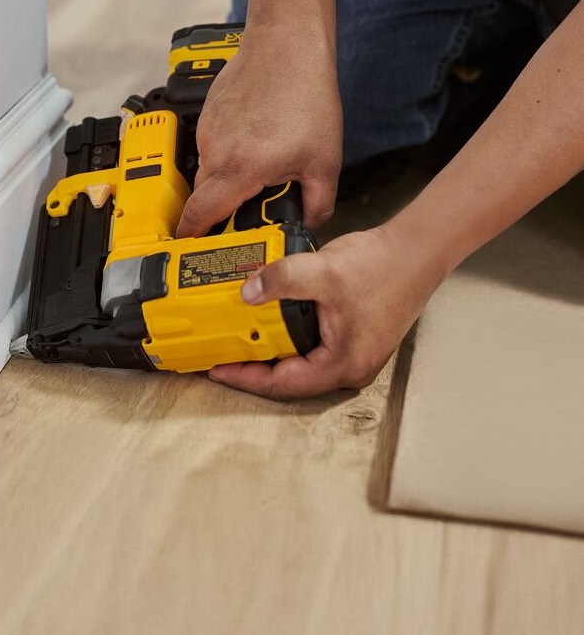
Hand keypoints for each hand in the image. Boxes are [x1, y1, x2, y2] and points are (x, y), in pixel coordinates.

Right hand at [176, 25, 342, 237]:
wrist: (288, 45)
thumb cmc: (306, 97)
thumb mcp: (324, 161)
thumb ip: (318, 203)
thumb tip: (311, 223)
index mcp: (239, 169)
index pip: (200, 214)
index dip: (193, 235)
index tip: (190, 246)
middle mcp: (215, 151)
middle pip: (203, 195)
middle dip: (219, 206)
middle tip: (246, 205)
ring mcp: (208, 130)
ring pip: (209, 168)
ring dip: (228, 174)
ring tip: (262, 159)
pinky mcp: (208, 113)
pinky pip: (211, 144)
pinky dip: (229, 149)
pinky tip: (256, 137)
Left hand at [208, 226, 445, 399]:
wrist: (417, 250)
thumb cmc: (385, 267)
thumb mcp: (324, 271)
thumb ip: (282, 280)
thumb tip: (247, 292)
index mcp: (342, 365)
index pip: (282, 384)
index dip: (245, 377)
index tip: (216, 369)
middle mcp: (348, 367)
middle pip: (289, 379)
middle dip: (253, 366)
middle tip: (222, 352)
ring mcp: (352, 354)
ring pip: (299, 362)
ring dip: (269, 350)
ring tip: (239, 337)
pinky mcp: (352, 338)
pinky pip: (310, 346)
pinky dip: (286, 337)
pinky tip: (269, 320)